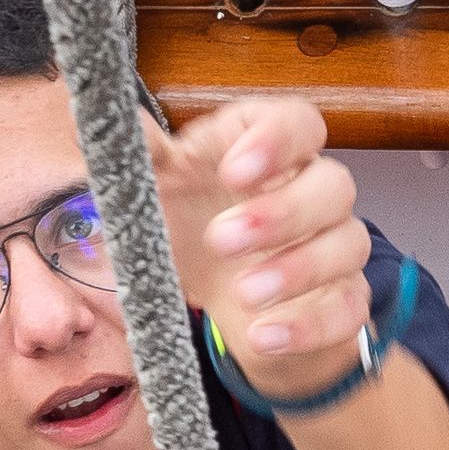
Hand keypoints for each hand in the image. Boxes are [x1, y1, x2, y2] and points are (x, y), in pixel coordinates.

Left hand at [154, 95, 373, 376]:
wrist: (218, 296)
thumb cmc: (191, 222)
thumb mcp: (156, 187)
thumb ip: (140, 155)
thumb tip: (100, 114)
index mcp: (269, 148)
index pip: (299, 123)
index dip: (277, 142)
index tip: (232, 172)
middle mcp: (312, 191)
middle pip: (334, 184)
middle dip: (282, 213)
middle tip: (221, 240)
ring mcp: (334, 246)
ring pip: (349, 245)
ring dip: (297, 270)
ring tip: (243, 294)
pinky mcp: (340, 301)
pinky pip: (348, 310)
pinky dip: (309, 327)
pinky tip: (265, 336)